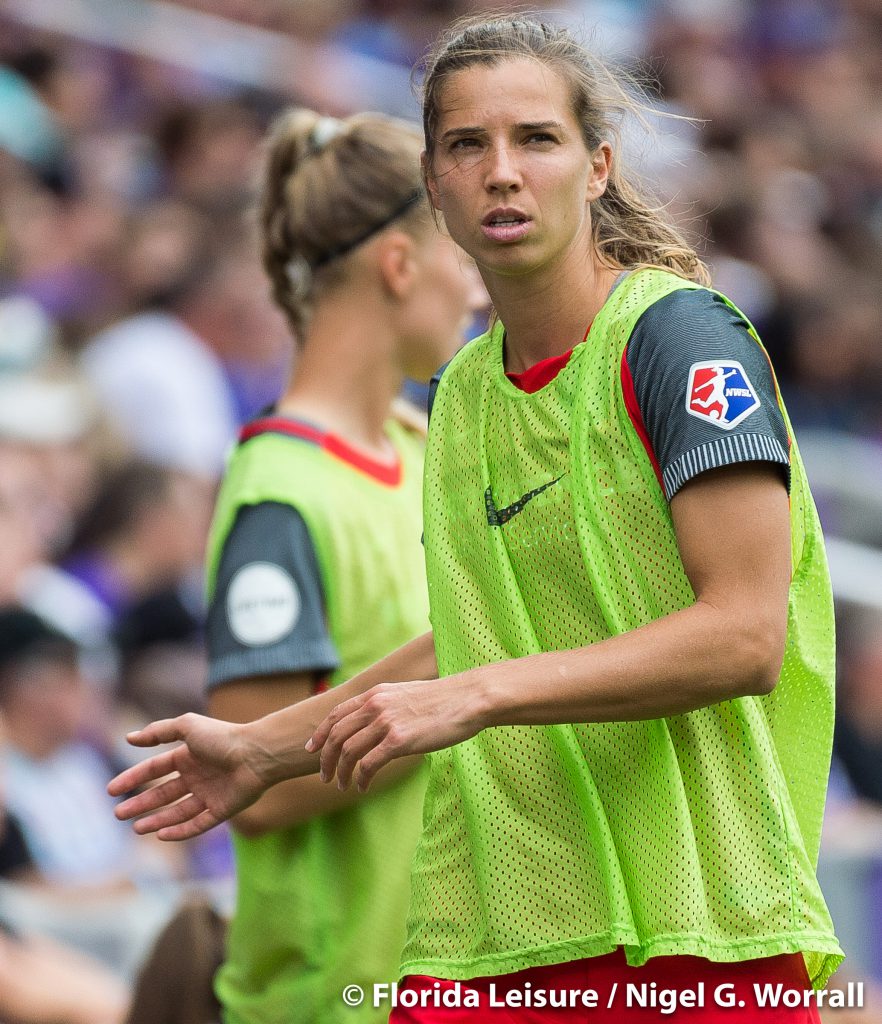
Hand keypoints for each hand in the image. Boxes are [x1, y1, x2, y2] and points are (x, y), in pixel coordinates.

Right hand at [107, 714, 270, 840]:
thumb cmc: (222, 737)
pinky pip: (197, 825)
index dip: (133, 778)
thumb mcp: (187, 727)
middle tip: (118, 814)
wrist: (256, 753)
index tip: (112, 790)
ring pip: (177, 812)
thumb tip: (129, 737)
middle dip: (140, 804)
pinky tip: (161, 835)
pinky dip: (180, 831)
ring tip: (136, 828)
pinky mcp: (222, 810)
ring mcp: (210, 794)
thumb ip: (159, 732)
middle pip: (163, 793)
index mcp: (188, 756)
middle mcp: (197, 776)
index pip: (154, 769)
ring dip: (156, 820)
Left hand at [305, 677, 484, 791]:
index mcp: (375, 693)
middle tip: (325, 777)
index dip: (320, 734)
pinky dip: (362, 778)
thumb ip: (386, 705)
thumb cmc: (442, 701)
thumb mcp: (405, 695)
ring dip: (341, 772)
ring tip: (343, 785)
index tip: (313, 749)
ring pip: (349, 752)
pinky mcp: (399, 741)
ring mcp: (386, 722)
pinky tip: (363, 787)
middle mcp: (376, 705)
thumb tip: (374, 722)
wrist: (467, 699)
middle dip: (325, 759)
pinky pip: (369, 764)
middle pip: (336, 736)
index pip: (336, 714)